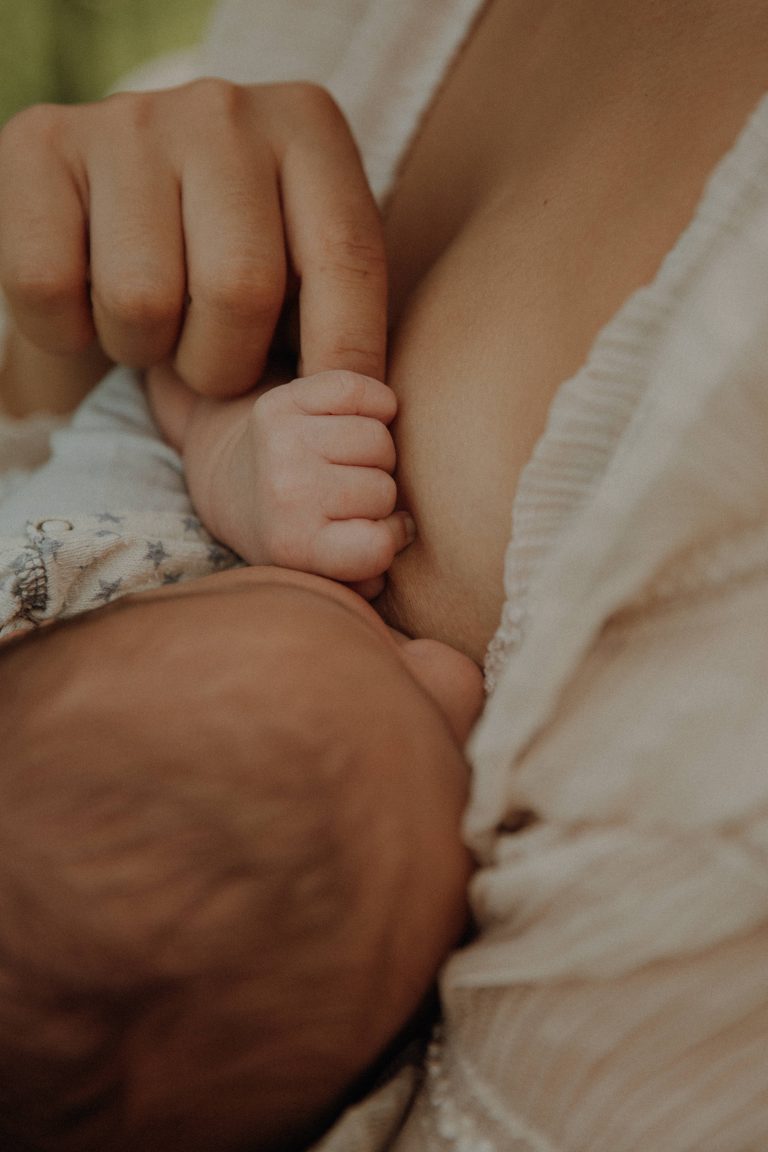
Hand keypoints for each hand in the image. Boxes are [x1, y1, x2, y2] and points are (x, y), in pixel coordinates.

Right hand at [0, 80, 385, 398]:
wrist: (118, 210)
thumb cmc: (232, 258)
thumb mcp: (304, 271)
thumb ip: (340, 314)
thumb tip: (364, 404)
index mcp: (308, 129)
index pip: (345, 259)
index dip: (345, 353)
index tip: (343, 411)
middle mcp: (223, 109)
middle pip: (239, 290)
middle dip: (225, 363)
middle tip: (211, 362)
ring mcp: (128, 120)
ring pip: (140, 299)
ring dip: (145, 349)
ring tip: (154, 324)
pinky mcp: (41, 145)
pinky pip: (47, 286)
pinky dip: (67, 329)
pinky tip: (87, 303)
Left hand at [148, 364, 414, 596]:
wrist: (237, 485)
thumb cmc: (300, 530)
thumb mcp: (327, 571)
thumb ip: (371, 573)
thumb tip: (404, 531)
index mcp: (294, 546)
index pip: (377, 547)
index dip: (390, 538)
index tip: (373, 533)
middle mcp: (284, 493)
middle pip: (385, 490)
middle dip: (380, 494)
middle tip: (353, 496)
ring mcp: (281, 441)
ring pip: (380, 440)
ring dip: (377, 452)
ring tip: (352, 462)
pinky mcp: (281, 399)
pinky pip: (362, 391)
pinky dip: (375, 404)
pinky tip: (356, 421)